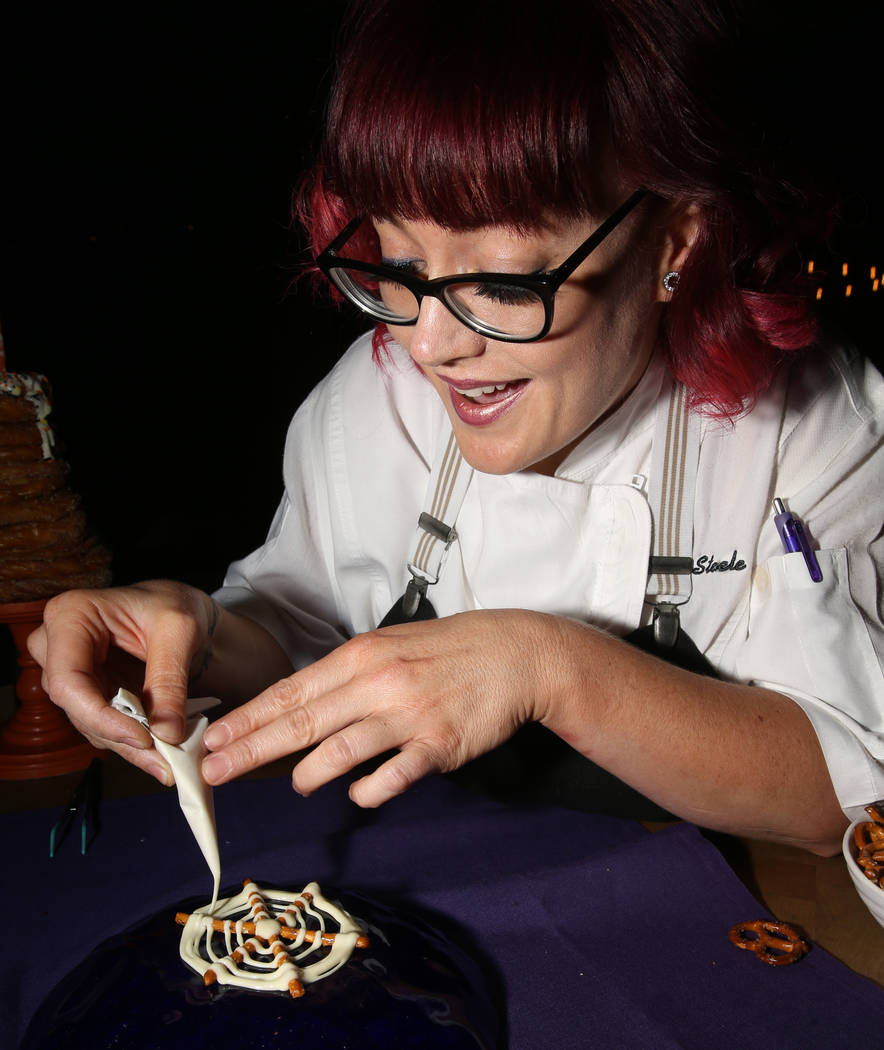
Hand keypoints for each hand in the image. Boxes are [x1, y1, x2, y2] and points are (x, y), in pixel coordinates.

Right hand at [27, 580, 215, 782]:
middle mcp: (58, 644)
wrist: (178, 609)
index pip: (69, 680)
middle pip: (75, 706)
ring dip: (127, 745)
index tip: (143, 738)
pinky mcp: (87, 691)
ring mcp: (70, 670)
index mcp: (71, 615)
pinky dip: (131, 740)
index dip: (101, 717)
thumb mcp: (180, 630)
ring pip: (88, 722)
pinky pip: (102, 724)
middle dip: (120, 736)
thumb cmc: (173, 604)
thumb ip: (170, 679)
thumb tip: (167, 732)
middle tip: (162, 759)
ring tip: (167, 759)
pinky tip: (159, 750)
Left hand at [202, 609, 565, 805]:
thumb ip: (347, 674)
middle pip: (303, 722)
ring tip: (294, 785)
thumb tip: (301, 705)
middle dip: (251, 749)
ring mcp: (409, 715)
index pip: (292, 690)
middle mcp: (378, 683)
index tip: (214, 737)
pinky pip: (394, 776)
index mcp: (361, 655)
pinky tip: (357, 793)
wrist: (515, 653)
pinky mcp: (439, 745)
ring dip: (308, 773)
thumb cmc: (448, 649)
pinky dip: (369, 789)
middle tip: (213, 770)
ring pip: (342, 750)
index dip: (249, 717)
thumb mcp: (390, 644)